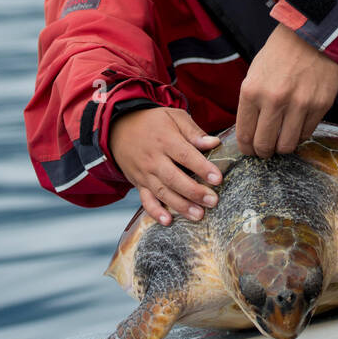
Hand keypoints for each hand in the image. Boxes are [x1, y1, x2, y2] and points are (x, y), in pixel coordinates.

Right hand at [109, 107, 222, 225]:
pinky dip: (155, 212)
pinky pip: (145, 200)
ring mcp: (144, 173)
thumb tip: (214, 143)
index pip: (185, 155)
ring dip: (180, 206)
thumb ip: (193, 132)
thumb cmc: (153, 122)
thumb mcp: (174, 117)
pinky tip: (167, 221)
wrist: (120, 127)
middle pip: (174, 178)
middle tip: (213, 201)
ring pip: (162, 192)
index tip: (218, 178)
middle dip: (194, 192)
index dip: (202, 168)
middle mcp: (153, 159)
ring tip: (199, 215)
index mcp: (165, 140)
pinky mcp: (138, 183)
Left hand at [236, 23, 337, 157]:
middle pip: (265, 145)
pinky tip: (297, 126)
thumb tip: (251, 132)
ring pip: (287, 145)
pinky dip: (300, 134)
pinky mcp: (320, 105)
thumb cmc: (279, 55)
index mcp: (252, 91)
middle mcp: (274, 100)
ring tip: (282, 141)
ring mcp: (299, 104)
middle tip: (266, 150)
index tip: (250, 150)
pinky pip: (307, 133)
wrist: (309, 35)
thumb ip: (251, 103)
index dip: (247, 149)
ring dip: (282, 147)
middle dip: (263, 152)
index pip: (245, 135)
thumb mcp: (254, 74)